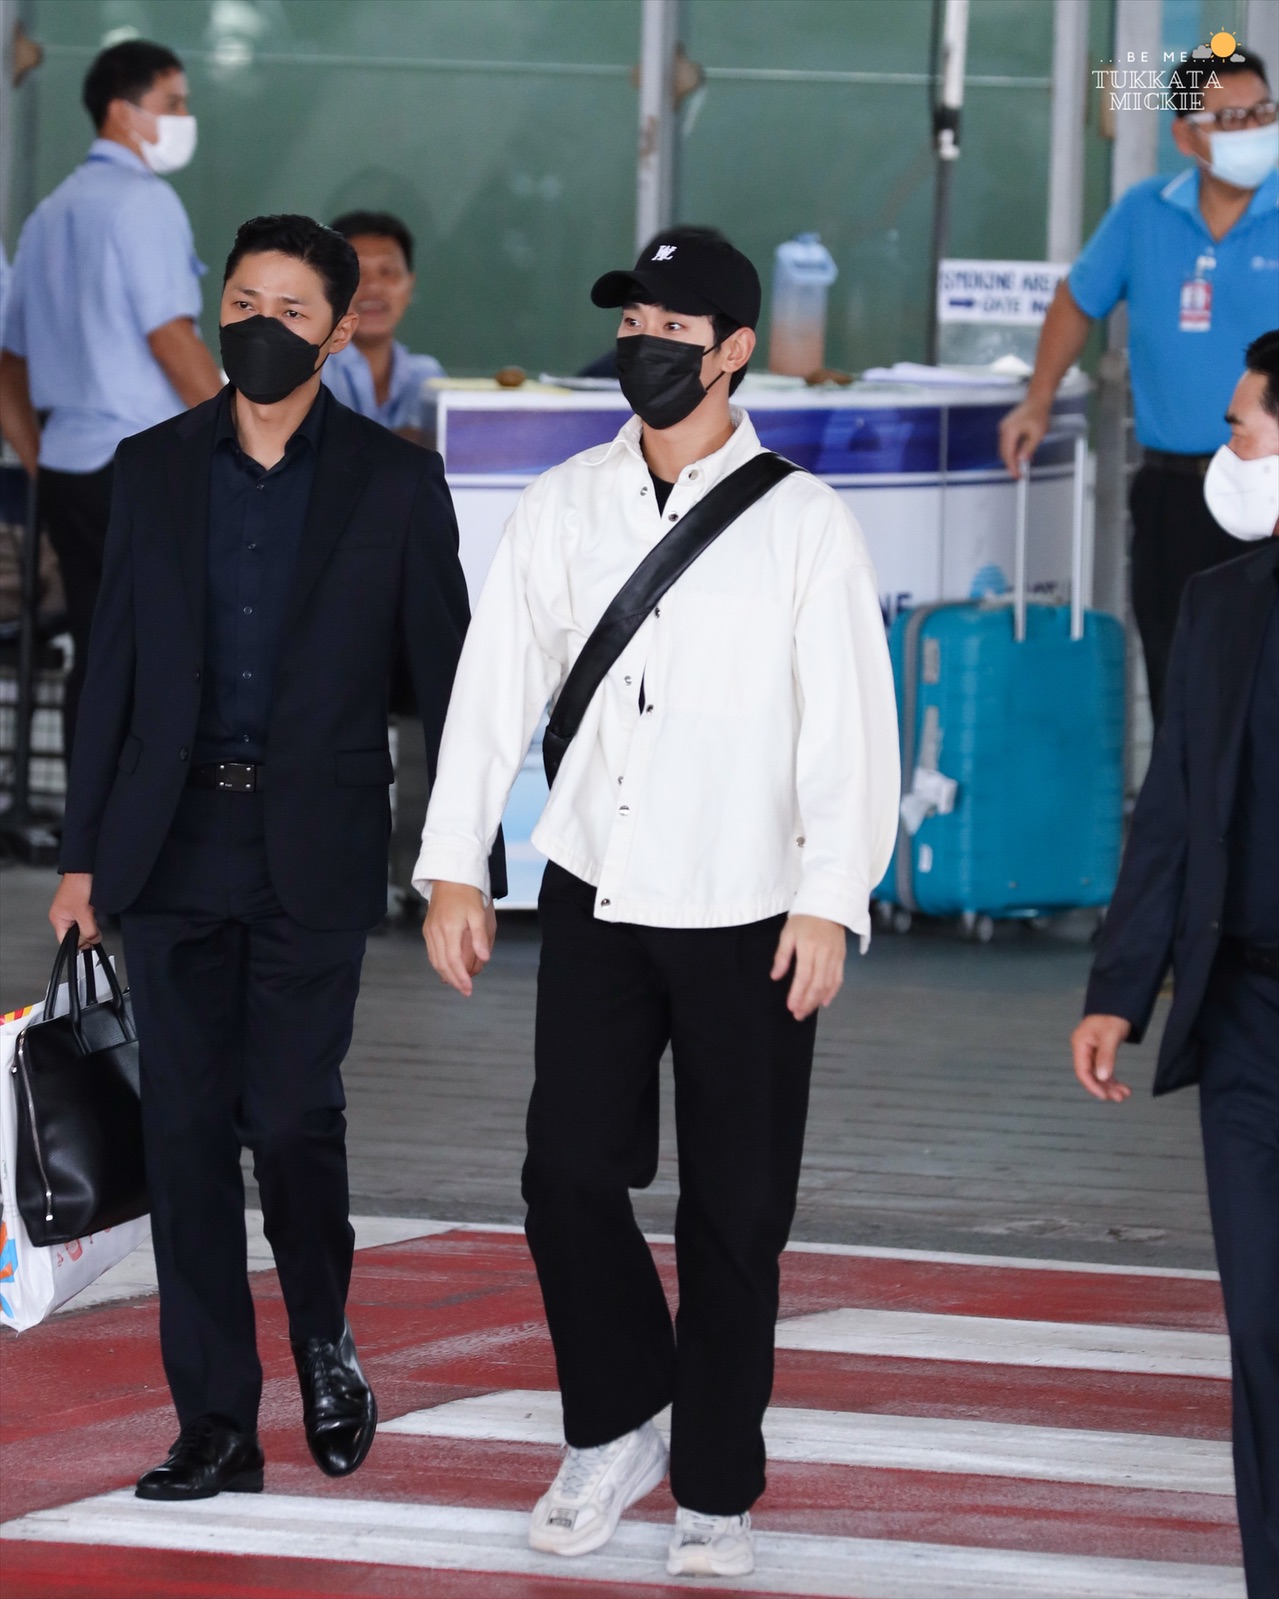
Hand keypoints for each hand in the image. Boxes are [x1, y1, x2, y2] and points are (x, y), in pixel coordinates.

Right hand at [49, 872, 100, 947]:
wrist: (86, 868)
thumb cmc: (79, 884)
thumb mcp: (84, 913)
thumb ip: (88, 931)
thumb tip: (92, 941)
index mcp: (57, 919)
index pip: (65, 942)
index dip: (79, 944)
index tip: (90, 942)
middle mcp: (62, 915)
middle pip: (75, 935)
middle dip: (86, 933)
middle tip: (94, 925)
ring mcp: (71, 909)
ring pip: (82, 926)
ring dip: (90, 923)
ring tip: (93, 913)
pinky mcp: (80, 904)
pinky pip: (86, 917)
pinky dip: (92, 916)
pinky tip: (95, 910)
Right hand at [423, 880, 495, 997]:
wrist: (449, 878)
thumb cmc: (467, 894)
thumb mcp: (478, 913)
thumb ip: (481, 937)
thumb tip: (484, 958)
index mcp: (449, 929)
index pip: (453, 961)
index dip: (460, 977)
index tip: (468, 988)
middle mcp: (436, 932)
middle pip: (442, 964)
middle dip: (453, 980)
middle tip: (465, 991)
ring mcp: (429, 931)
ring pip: (435, 960)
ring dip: (445, 974)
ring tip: (458, 983)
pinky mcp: (427, 929)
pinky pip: (432, 952)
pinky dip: (439, 964)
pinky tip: (448, 969)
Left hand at [771, 914, 845, 1020]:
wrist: (828, 904)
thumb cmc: (804, 919)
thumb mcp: (787, 933)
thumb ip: (782, 956)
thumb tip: (775, 977)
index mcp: (809, 947)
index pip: (803, 976)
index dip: (797, 994)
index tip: (791, 1007)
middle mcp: (824, 954)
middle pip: (817, 984)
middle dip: (807, 1002)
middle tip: (798, 1015)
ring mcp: (835, 957)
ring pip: (828, 984)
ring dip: (817, 1001)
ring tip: (807, 1011)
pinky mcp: (842, 957)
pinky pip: (838, 978)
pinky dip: (832, 992)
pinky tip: (824, 1002)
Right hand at [998, 398, 1050, 477]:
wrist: (1037, 400)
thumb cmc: (1038, 413)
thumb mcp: (1037, 434)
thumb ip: (1028, 449)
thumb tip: (1022, 460)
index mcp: (1010, 431)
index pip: (1008, 454)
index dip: (1012, 467)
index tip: (1016, 475)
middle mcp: (1004, 429)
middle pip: (1004, 453)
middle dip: (1011, 464)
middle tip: (1019, 473)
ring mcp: (1004, 428)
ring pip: (1005, 449)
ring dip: (1012, 457)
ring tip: (1022, 465)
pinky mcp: (1006, 427)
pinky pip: (1007, 442)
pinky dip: (1013, 450)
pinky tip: (1020, 454)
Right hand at [1071, 1014, 1132, 1102]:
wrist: (1119, 1003)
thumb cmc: (1113, 1016)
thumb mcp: (1110, 1036)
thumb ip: (1106, 1056)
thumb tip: (1102, 1077)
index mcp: (1080, 1044)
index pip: (1082, 1070)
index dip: (1092, 1085)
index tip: (1104, 1096)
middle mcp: (1083, 1049)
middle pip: (1090, 1074)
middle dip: (1104, 1087)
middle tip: (1120, 1098)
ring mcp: (1091, 1051)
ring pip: (1098, 1074)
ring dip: (1110, 1085)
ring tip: (1124, 1094)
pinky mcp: (1099, 1052)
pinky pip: (1103, 1069)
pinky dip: (1112, 1079)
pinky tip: (1121, 1086)